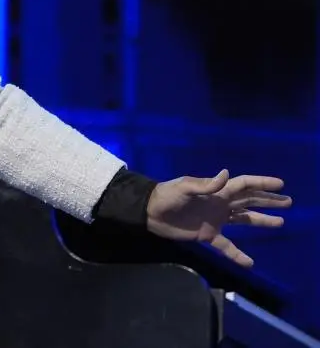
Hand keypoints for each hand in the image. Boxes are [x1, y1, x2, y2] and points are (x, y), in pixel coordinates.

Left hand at [146, 170, 291, 267]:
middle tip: (288, 202)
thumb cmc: (167, 195)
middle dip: (268, 201)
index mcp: (216, 191)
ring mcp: (215, 220)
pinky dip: (237, 254)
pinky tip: (249, 263)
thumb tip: (227, 174)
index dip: (261, 183)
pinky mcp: (207, 235)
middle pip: (249, 201)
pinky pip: (227, 246)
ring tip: (280, 222)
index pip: (244, 185)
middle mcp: (220, 204)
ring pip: (244, 220)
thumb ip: (206, 184)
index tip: (280, 184)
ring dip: (261, 220)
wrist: (149, 212)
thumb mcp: (184, 187)